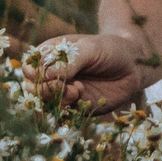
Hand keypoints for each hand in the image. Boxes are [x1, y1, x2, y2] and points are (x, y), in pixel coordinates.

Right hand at [27, 33, 151, 113]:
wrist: (132, 66)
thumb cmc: (109, 49)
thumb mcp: (90, 48)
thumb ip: (69, 61)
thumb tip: (45, 75)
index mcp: (50, 54)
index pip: (29, 66)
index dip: (33, 72)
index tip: (48, 72)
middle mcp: (52, 74)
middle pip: (32, 87)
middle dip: (43, 88)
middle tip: (63, 84)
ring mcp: (62, 91)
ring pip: (44, 102)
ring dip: (56, 98)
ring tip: (76, 90)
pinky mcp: (75, 106)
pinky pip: (61, 112)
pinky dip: (68, 106)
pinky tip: (80, 94)